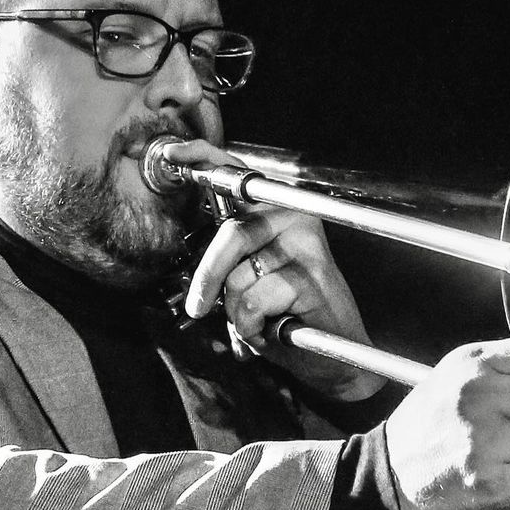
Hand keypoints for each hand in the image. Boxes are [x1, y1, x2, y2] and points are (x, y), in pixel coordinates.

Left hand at [178, 140, 381, 399]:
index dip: (202, 159)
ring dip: (237, 312)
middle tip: (198, 307)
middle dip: (208, 279)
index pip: (237, 174)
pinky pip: (253, 302)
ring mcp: (306, 245)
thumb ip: (230, 255)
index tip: (171, 154)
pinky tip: (275, 329)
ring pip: (237, 277)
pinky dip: (252, 327)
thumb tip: (190, 242)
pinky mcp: (311, 277)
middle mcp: (295, 217)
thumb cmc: (290, 315)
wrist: (338, 354)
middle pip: (230, 235)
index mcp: (278, 210)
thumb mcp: (253, 278)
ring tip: (261, 320)